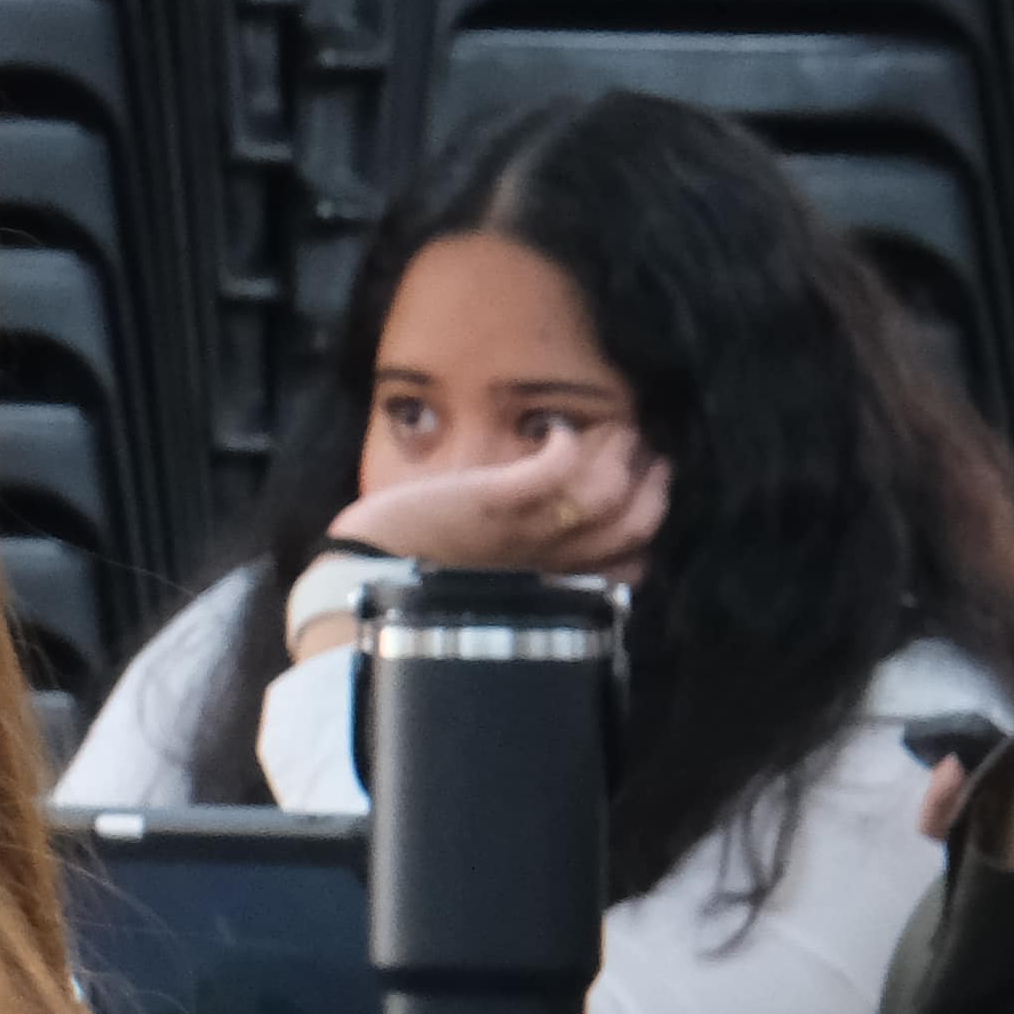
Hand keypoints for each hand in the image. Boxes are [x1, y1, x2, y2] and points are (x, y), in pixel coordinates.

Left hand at [314, 424, 668, 600]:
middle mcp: (548, 564)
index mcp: (550, 584)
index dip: (646, 520)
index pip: (631, 564)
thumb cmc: (416, 570)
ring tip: (614, 429)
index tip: (646, 486)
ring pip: (609, 497)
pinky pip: (556, 472)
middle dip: (652, 484)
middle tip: (646, 450)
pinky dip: (568, 447)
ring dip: (620, 455)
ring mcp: (524, 532)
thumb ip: (526, 553)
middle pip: (636, 526)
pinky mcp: (493, 503)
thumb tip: (554, 515)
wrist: (361, 581)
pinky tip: (555, 432)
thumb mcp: (488, 569)